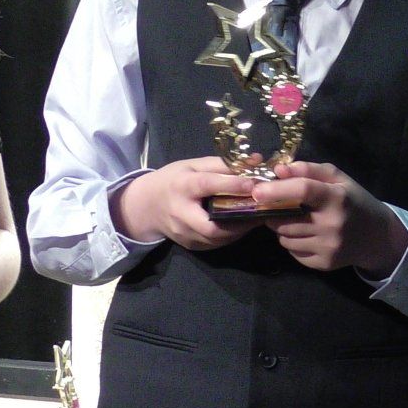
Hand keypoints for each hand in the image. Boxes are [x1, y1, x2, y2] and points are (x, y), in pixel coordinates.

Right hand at [113, 157, 262, 249]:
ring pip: (217, 238)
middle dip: (238, 220)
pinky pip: (215, 244)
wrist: (146, 207)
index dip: (231, 185)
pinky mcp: (190, 246)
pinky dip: (232, 235)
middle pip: (211, 224)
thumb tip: (256, 161)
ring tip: (258, 217)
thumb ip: (223, 164)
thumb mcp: (193, 165)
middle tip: (262, 210)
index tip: (254, 184)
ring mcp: (184, 234)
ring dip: (240, 229)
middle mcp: (181, 214)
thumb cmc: (174, 180)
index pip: (206, 186)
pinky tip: (243, 225)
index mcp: (182, 186)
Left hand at [254, 161, 407, 273]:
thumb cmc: (353, 201)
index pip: (302, 191)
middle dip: (275, 212)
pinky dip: (292, 243)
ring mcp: (327, 247)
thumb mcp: (337, 179)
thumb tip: (278, 170)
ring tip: (298, 220)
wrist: (377, 237)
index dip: (276, 190)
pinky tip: (307, 235)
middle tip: (279, 206)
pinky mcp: (323, 264)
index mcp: (337, 198)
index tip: (256, 191)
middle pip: (285, 219)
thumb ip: (308, 170)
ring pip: (284, 238)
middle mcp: (332, 224)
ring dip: (283, 228)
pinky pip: (292, 252)